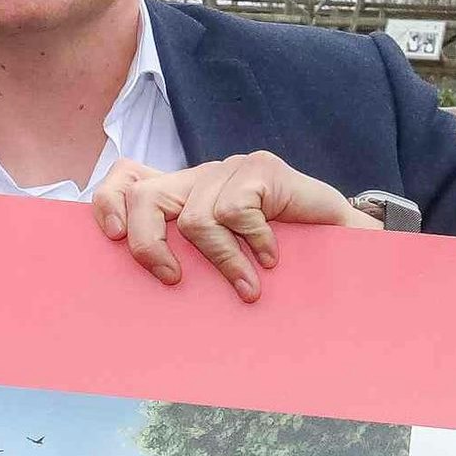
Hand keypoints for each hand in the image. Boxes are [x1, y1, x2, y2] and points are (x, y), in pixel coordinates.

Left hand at [91, 153, 375, 301]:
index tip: (112, 237)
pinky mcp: (262, 168)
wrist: (346, 245)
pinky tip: (272, 258)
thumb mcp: (224, 262)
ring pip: (196, 218)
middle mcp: (202, 176)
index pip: (130, 178)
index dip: (109, 202)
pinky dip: (253, 243)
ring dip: (223, 261)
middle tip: (173, 280)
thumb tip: (137, 279)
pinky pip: (236, 211)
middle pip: (146, 198)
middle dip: (148, 245)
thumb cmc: (281, 261)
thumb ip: (187, 258)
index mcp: (186, 194)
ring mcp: (232, 168)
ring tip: (248, 287)